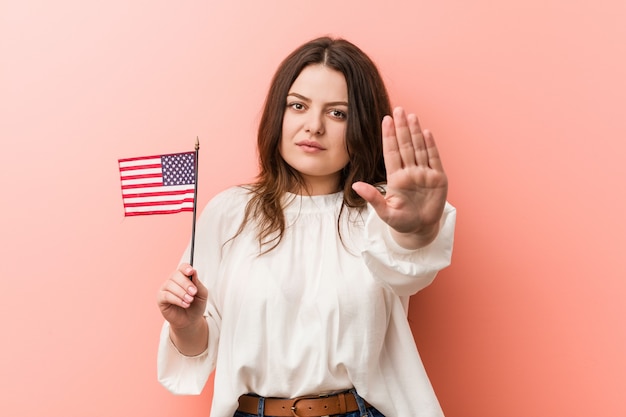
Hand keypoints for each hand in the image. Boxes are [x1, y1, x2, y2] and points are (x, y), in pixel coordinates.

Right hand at [157, 264, 207, 329]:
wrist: (191, 320)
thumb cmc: (196, 305)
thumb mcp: (202, 294)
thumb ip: (198, 283)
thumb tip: (193, 271)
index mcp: (183, 276)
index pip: (182, 267)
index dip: (186, 268)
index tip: (191, 272)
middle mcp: (173, 280)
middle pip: (175, 275)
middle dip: (186, 283)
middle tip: (193, 293)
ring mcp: (165, 289)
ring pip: (170, 285)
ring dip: (182, 293)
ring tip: (190, 300)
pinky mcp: (160, 299)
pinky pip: (166, 295)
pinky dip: (177, 300)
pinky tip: (185, 304)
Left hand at [352, 107, 447, 246]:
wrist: (420, 229)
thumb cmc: (401, 222)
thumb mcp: (385, 212)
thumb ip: (373, 198)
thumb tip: (356, 186)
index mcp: (396, 178)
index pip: (391, 152)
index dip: (389, 136)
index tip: (385, 120)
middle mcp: (410, 172)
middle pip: (405, 146)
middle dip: (401, 128)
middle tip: (398, 109)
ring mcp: (424, 174)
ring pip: (419, 148)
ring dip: (415, 132)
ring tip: (411, 116)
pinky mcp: (438, 178)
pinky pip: (434, 158)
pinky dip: (431, 146)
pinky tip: (426, 132)